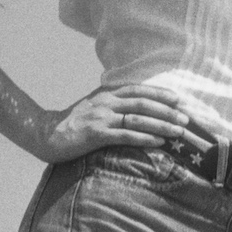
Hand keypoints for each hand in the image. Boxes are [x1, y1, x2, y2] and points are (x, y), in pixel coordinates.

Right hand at [38, 85, 208, 163]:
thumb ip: (112, 104)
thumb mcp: (93, 107)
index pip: (138, 89)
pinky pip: (125, 135)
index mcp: (106, 93)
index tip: (178, 99)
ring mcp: (101, 117)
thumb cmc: (72, 123)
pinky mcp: (96, 134)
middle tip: (186, 119)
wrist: (45, 133)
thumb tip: (135, 108)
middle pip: (142, 103)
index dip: (159, 94)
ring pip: (138, 119)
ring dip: (161, 124)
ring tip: (178, 131)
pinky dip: (144, 138)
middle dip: (167, 111)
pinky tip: (158, 142)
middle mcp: (105, 102)